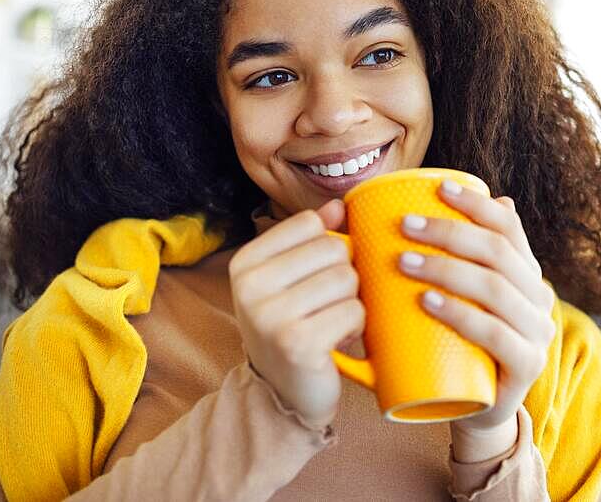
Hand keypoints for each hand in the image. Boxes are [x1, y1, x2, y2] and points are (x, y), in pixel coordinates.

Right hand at [228, 199, 363, 429]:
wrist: (283, 396)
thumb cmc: (292, 328)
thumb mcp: (292, 279)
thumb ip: (313, 239)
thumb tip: (338, 205)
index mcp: (245, 263)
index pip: (310, 224)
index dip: (327, 248)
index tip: (312, 280)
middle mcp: (250, 286)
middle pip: (334, 248)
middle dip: (343, 277)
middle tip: (324, 307)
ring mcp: (270, 315)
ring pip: (347, 278)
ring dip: (351, 303)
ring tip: (330, 323)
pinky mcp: (298, 342)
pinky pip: (354, 310)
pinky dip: (356, 326)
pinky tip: (337, 341)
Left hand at [398, 181, 556, 439]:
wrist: (474, 409)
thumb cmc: (458, 343)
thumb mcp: (456, 297)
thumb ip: (450, 258)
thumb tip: (432, 201)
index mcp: (526, 273)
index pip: (508, 228)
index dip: (476, 204)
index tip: (438, 188)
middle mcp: (539, 298)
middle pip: (498, 253)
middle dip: (449, 233)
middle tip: (404, 226)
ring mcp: (538, 333)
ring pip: (495, 288)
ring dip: (446, 269)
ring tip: (403, 261)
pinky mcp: (527, 367)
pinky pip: (496, 334)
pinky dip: (461, 314)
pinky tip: (428, 302)